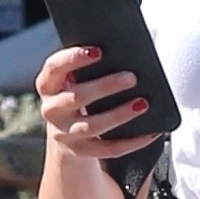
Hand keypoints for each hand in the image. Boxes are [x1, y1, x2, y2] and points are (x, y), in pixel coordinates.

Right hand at [35, 43, 162, 162]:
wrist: (67, 131)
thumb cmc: (79, 91)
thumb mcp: (76, 76)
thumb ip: (93, 63)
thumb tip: (131, 47)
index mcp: (49, 84)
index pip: (55, 67)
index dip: (73, 58)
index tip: (98, 51)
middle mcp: (52, 109)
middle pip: (76, 97)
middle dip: (105, 86)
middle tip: (131, 78)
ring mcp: (65, 133)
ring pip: (91, 126)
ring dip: (118, 115)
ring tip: (142, 104)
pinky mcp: (81, 151)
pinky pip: (108, 149)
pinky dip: (131, 142)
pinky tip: (150, 132)